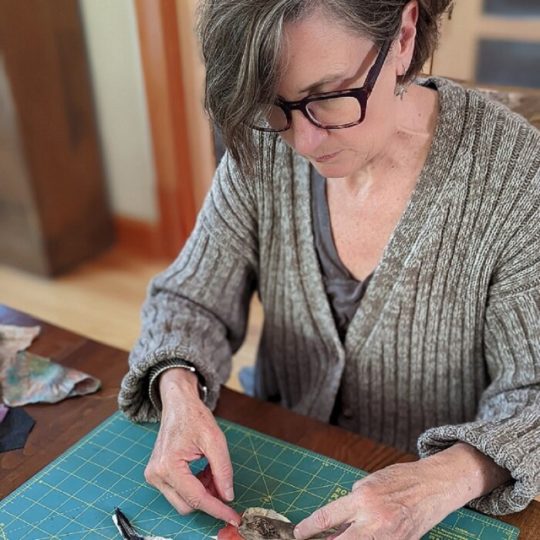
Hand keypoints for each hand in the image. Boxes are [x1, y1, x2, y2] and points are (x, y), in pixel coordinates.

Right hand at [144, 368, 240, 524]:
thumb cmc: (194, 417)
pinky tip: (204, 471)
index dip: (217, 509)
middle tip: (223, 483)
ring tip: (213, 471)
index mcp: (168, 466)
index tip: (234, 517)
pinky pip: (179, 491)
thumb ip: (222, 470)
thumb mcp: (215, 440)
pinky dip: (195, 486)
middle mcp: (157, 474)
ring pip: (183, 500)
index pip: (197, 498)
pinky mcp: (157, 474)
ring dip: (202, 491)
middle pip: (188, 504)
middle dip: (209, 498)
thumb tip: (227, 496)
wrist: (178, 404)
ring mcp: (154, 476)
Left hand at [294, 443, 511, 539]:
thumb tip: (335, 522)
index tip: (298, 533)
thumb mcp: (371, 481)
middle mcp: (373, 519)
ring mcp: (389, 536)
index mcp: (362, 498)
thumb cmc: (401, 479)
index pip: (327, 517)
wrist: (434, 485)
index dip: (309, 528)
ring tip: (334, 539)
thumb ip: (353, 501)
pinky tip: (361, 539)